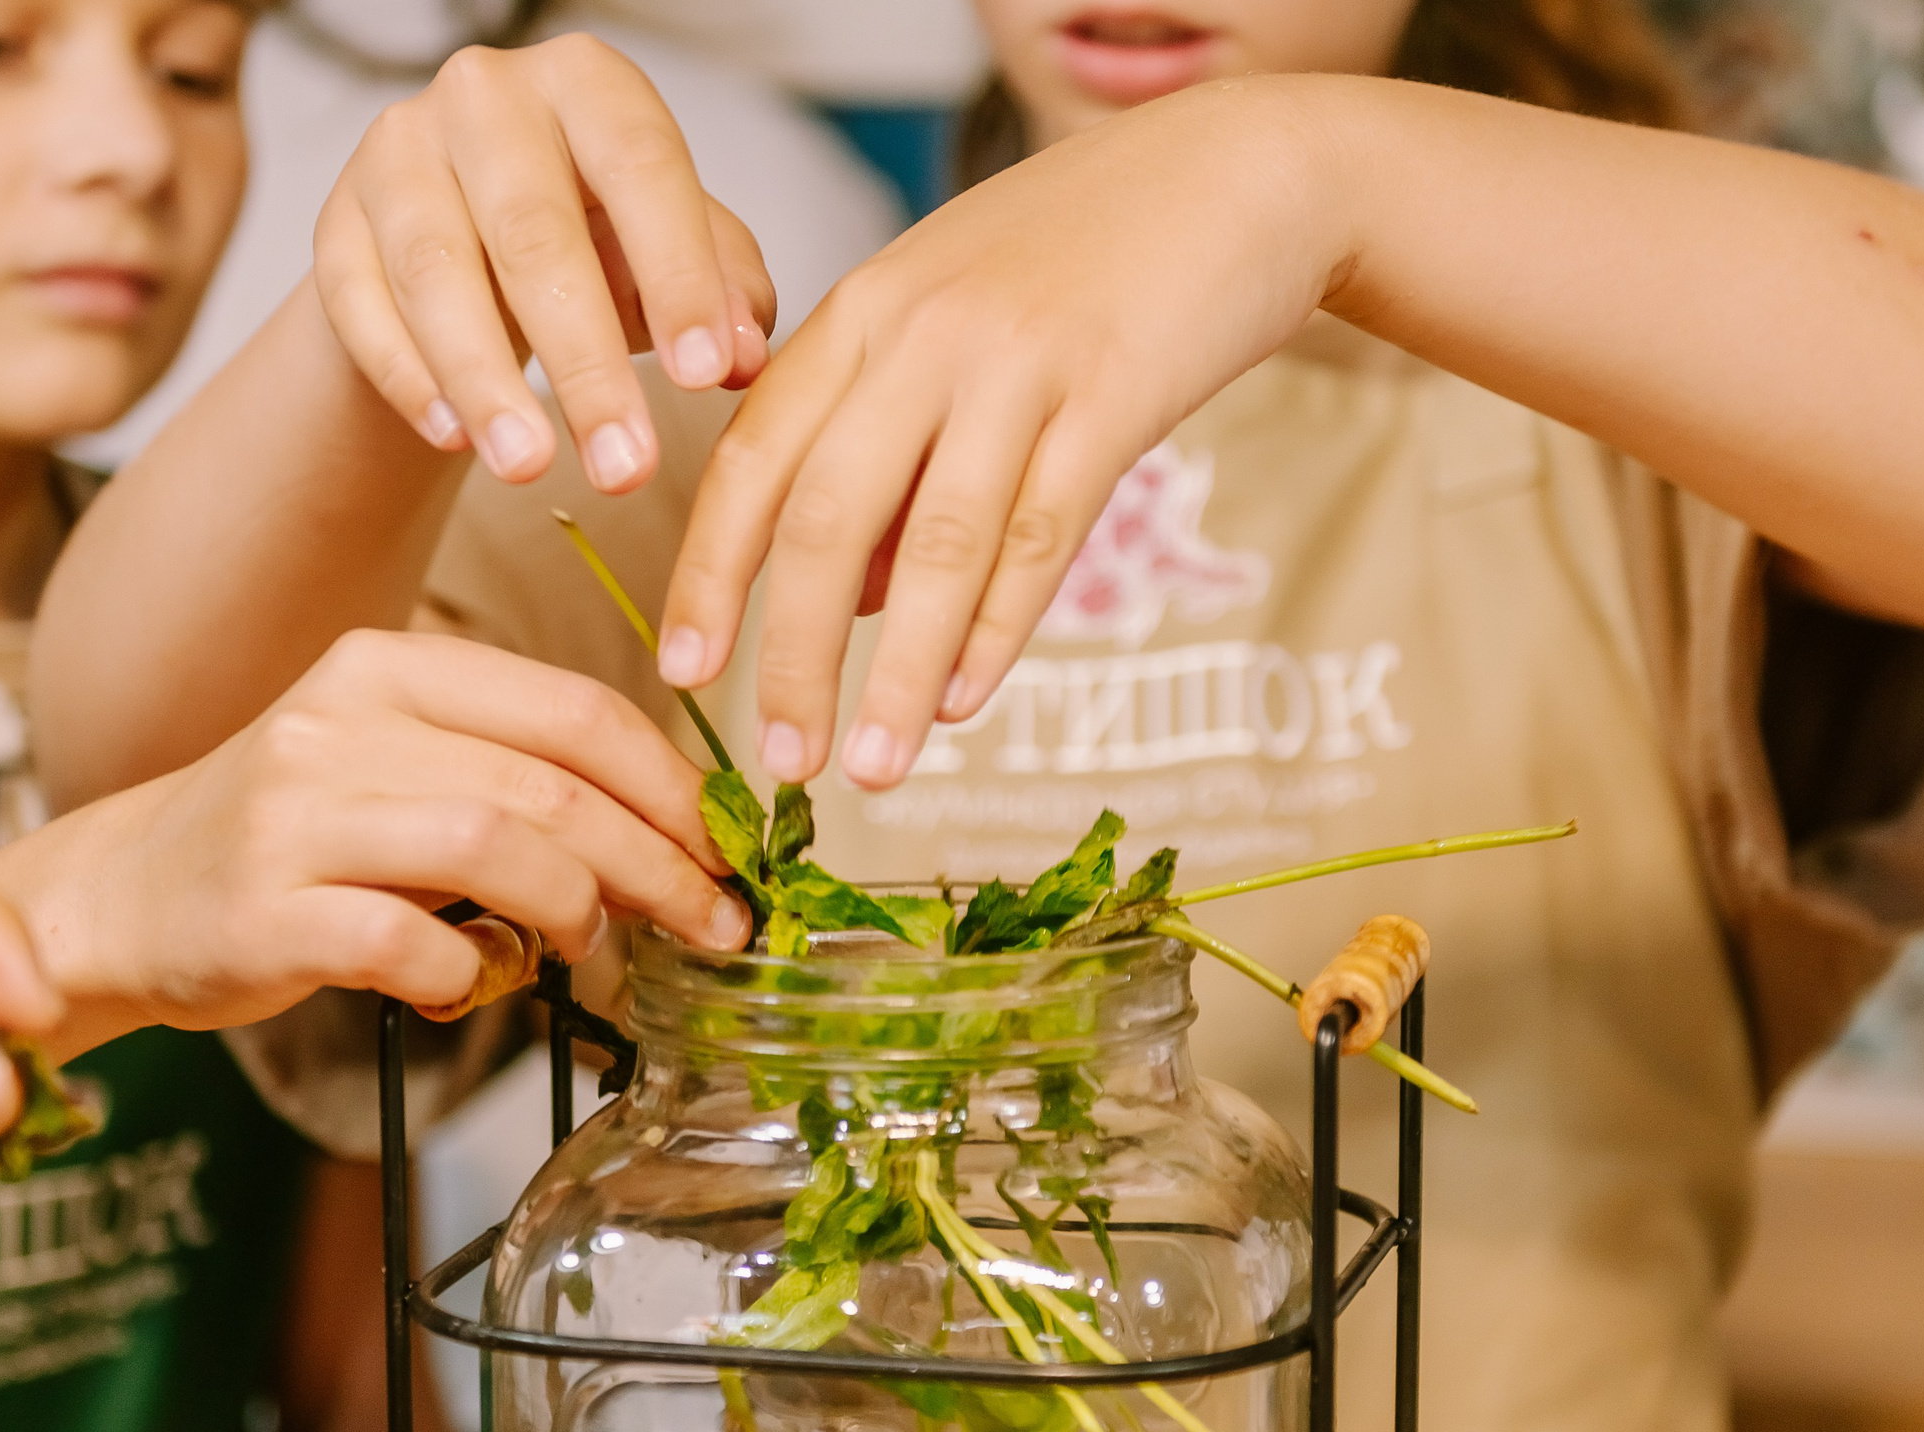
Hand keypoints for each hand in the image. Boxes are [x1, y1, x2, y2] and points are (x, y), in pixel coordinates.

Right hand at [0, 629, 750, 1051]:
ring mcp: (292, 815)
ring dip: (573, 913)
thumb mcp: (403, 765)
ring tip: (587, 951)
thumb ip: (519, 776)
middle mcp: (338, 723)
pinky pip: (406, 945)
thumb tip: (679, 834)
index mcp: (390, 668)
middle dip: (659, 866)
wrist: (126, 894)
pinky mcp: (260, 911)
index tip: (728, 852)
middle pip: (552, 787)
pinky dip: (465, 977)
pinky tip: (467, 987)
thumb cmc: (299, 837)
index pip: (575, 711)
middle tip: (710, 925)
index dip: (674, 787)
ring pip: (492, 849)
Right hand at [316, 32, 775, 488]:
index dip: (676, 275)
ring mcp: (397, 152)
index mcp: (588, 82)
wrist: (473, 245)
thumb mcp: (674, 255)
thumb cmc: (597, 240)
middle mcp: (485, 96)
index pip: (640, 167)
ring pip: (436, 272)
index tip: (705, 378)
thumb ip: (724, 295)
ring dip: (486, 383)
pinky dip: (408, 378)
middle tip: (623, 466)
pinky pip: (360, 303)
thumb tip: (745, 360)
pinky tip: (453, 439)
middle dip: (583, 363)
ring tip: (531, 470)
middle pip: (533, 233)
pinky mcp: (335, 222)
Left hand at [656, 78, 1346, 788]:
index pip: (753, 457)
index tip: (684, 671)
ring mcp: (1018, 361)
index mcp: (863, 311)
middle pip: (823, 516)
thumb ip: (890, 452)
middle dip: (791, 653)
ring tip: (871, 769)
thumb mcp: (953, 328)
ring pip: (933, 545)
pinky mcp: (1114, 394)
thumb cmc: (1085, 257)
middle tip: (779, 759)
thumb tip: (851, 601)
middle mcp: (921, 333)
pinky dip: (995, 631)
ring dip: (896, 675)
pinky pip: (1039, 535)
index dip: (711, 572)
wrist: (1239, 170)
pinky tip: (965, 705)